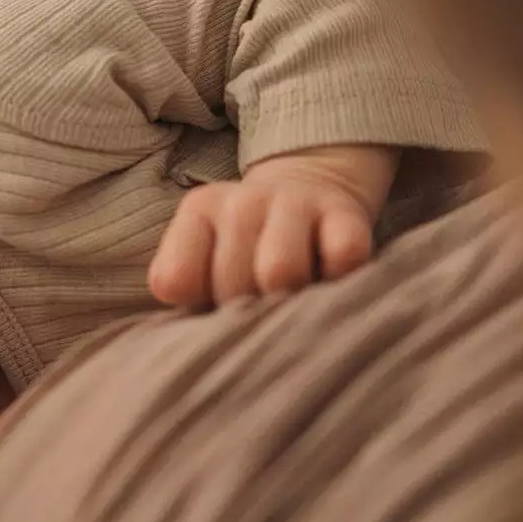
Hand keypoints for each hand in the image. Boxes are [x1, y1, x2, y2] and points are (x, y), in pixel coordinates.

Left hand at [149, 146, 398, 305]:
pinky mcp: (347, 214)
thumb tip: (187, 331)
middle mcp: (243, 202)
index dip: (195, 303)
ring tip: (290, 297)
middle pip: (232, 284)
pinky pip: (343, 257)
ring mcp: (296, 203)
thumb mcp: (200, 258)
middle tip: (257, 303)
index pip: (175, 279)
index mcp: (199, 210)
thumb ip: (183, 286)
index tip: (210, 299)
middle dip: (244, 311)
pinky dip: (338, 280)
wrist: (308, 189)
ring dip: (288, 299)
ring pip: (280, 273)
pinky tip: (327, 279)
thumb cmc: (244, 248)